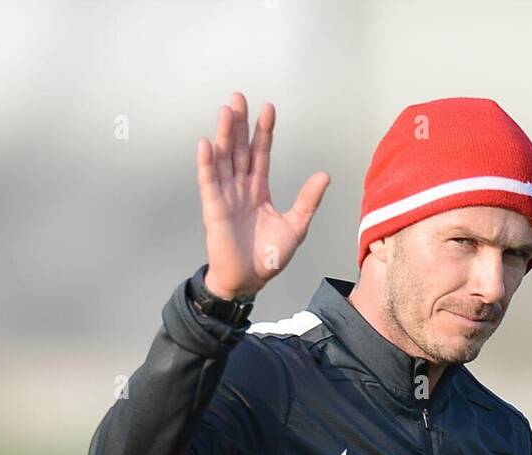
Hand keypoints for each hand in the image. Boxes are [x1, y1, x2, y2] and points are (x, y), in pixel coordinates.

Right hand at [197, 94, 329, 300]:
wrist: (249, 280)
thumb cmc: (269, 258)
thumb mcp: (295, 227)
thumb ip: (308, 200)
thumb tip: (325, 175)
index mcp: (259, 189)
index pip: (261, 153)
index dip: (264, 131)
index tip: (268, 108)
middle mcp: (240, 188)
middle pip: (239, 149)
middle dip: (240, 123)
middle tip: (240, 97)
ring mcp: (225, 196)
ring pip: (224, 158)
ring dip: (224, 134)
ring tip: (227, 110)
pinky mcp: (213, 208)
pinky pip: (208, 181)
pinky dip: (206, 163)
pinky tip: (206, 143)